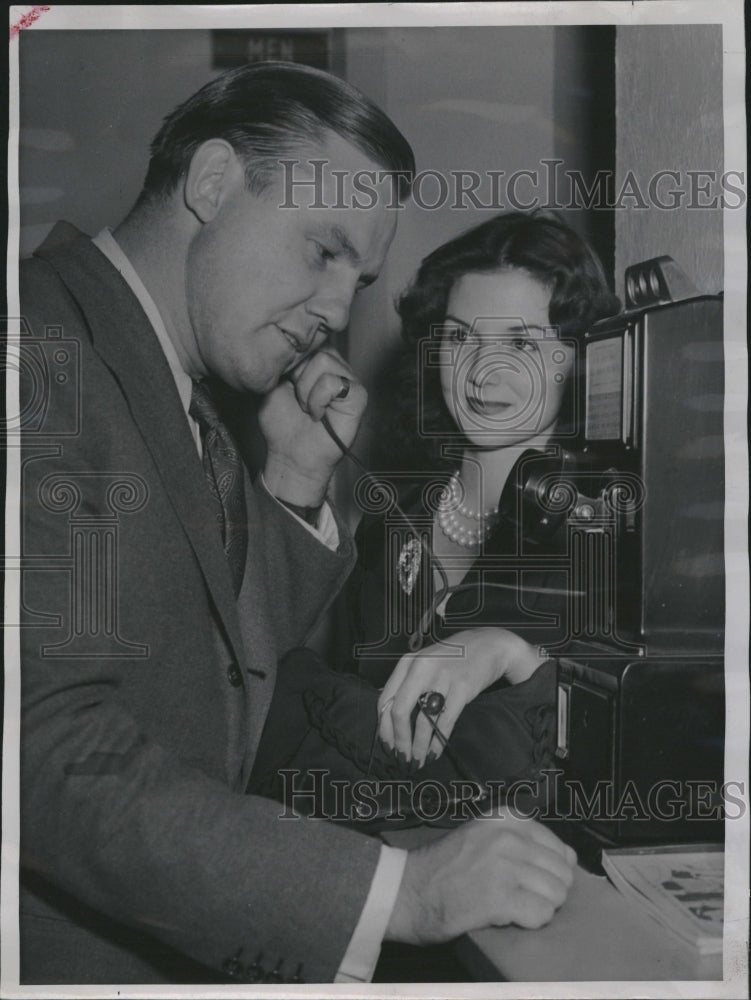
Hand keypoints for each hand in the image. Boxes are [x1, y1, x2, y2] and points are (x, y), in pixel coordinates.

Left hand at [259, 347, 366, 506]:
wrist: (290, 455)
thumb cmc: (281, 424)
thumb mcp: (269, 383)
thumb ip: (278, 359)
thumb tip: (282, 340)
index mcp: (316, 360)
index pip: (305, 337)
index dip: (289, 359)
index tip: (284, 383)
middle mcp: (335, 365)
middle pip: (314, 345)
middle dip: (296, 375)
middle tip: (296, 398)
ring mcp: (349, 379)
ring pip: (323, 361)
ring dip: (306, 390)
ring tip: (306, 407)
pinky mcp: (358, 395)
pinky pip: (333, 382)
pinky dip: (318, 400)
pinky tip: (318, 414)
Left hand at [377, 628, 545, 766]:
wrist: (489, 645)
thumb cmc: (453, 658)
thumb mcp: (424, 663)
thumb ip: (407, 683)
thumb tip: (389, 717)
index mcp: (407, 662)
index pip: (385, 699)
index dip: (383, 727)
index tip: (387, 745)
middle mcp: (421, 668)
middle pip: (399, 711)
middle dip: (398, 740)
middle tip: (401, 758)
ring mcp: (442, 677)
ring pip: (423, 720)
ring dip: (418, 746)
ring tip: (417, 761)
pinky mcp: (463, 688)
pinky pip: (445, 722)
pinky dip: (438, 742)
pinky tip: (434, 753)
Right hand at [386, 810, 576, 943]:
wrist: (407, 890)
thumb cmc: (445, 867)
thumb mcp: (483, 836)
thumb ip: (522, 840)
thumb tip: (570, 858)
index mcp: (506, 818)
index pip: (558, 847)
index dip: (550, 870)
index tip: (531, 880)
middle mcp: (508, 836)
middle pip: (561, 872)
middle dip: (549, 891)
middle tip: (523, 898)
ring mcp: (504, 864)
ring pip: (556, 894)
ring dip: (540, 907)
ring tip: (514, 907)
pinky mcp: (499, 896)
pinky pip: (540, 914)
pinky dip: (530, 922)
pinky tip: (508, 917)